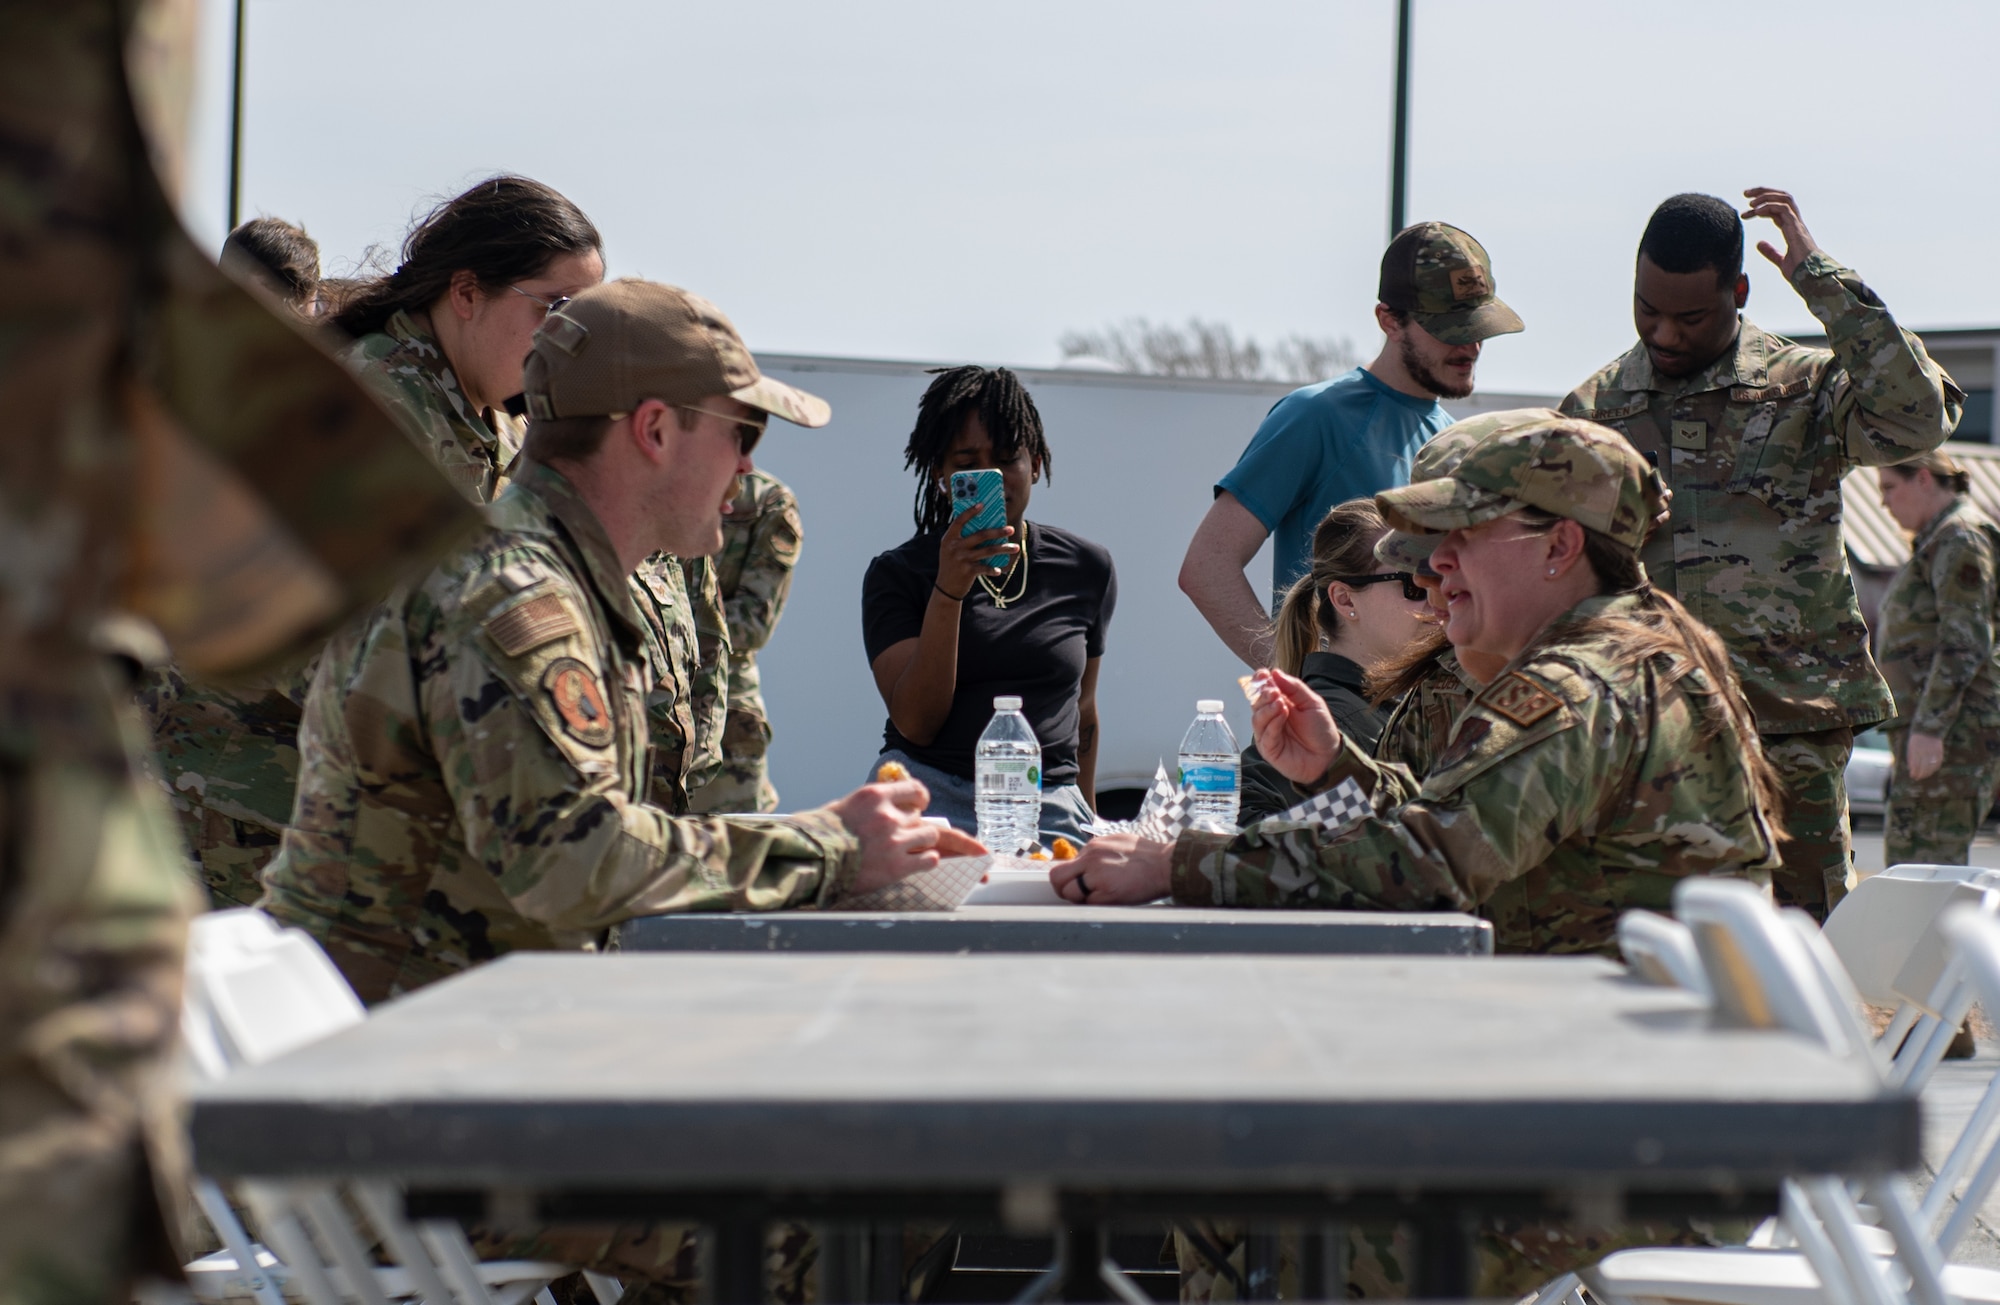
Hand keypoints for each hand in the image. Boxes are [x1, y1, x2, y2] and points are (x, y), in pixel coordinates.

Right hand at [826, 779, 986, 894]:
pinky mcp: (897, 867)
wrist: (811, 864)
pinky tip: (916, 863)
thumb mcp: (841, 807)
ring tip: (910, 849)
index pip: (914, 789)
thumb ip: (867, 805)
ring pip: (929, 835)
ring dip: (922, 842)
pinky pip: (930, 860)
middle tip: (903, 834)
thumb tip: (883, 803)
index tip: (919, 804)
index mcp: (874, 796)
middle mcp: (888, 816)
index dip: (919, 798)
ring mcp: (894, 842)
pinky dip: (926, 861)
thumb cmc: (819, 835)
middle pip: (919, 815)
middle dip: (912, 824)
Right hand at [936, 503, 1016, 599]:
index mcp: (949, 539)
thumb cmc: (951, 564)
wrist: (945, 588)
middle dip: (998, 532)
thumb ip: (962, 539)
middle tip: (1011, 529)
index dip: (970, 512)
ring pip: (988, 551)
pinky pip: (986, 568)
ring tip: (1015, 547)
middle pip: (980, 535)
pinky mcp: (968, 571)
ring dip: (1004, 549)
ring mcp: (962, 559)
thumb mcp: (951, 550)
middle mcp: (955, 547)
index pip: (959, 521)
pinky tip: (999, 570)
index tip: (982, 504)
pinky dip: (994, 569)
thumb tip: (985, 526)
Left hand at [1050, 832, 1172, 903]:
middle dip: (1063, 890)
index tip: (1078, 885)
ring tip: (1101, 898)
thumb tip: (1084, 864)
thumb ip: (1098, 853)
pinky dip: (1096, 906)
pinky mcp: (1106, 892)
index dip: (1070, 878)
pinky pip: (1089, 904)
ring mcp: (1097, 874)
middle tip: (1077, 897)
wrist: (1168, 865)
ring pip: (1069, 893)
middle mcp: (1091, 857)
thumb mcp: (1118, 843)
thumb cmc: (1148, 856)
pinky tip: (1112, 900)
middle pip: (1057, 877)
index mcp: (1093, 846)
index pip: (1067, 864)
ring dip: (1080, 899)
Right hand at [1245, 668, 1340, 783]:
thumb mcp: (1312, 703)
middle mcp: (1271, 717)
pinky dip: (1272, 723)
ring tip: (1280, 703)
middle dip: (1262, 695)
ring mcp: (1268, 733)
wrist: (1329, 756)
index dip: (1260, 681)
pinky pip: (1264, 734)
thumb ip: (1294, 687)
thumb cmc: (1321, 730)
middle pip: (1256, 702)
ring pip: (1257, 718)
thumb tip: (1275, 672)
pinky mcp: (1268, 748)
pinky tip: (1282, 716)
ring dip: (1267, 708)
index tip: (1262, 674)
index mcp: (1280, 702)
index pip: (1263, 689)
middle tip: (1274, 692)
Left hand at [1742, 187, 1820, 279]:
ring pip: (1784, 198)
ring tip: (1749, 201)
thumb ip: (1770, 251)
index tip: (1745, 212)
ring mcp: (1797, 223)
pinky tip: (1756, 211)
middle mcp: (1795, 222)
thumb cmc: (1800, 271)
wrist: (1809, 277)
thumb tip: (1758, 244)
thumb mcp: (1780, 260)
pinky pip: (1784, 209)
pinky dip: (1770, 206)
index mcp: (1791, 228)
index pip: (1776, 209)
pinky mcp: (1797, 227)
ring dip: (1766, 195)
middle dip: (1764, 192)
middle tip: (1745, 193)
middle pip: (1782, 197)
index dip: (1761, 207)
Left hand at [1906, 731, 1945, 781]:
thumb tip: (1911, 770)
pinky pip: (1938, 763)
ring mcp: (1933, 752)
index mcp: (1915, 750)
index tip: (1913, 776)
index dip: (1914, 772)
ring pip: (1931, 766)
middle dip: (1920, 774)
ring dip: (1927, 773)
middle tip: (1918, 778)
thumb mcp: (1910, 748)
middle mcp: (1924, 751)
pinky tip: (1931, 771)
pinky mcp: (1940, 752)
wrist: (1927, 730)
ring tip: (1923, 776)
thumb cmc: (1916, 741)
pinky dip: (1935, 768)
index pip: (1915, 765)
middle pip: (1924, 767)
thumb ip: (1911, 758)